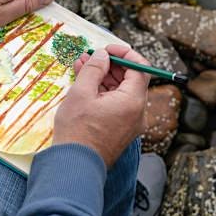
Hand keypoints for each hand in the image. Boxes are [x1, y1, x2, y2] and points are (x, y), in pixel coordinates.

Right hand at [53, 45, 150, 166]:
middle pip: (131, 80)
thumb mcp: (81, 92)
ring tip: (81, 69)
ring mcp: (130, 124)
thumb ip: (94, 69)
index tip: (106, 49)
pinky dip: (104, 94)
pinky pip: (117, 106)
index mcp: (133, 101)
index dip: (124, 53)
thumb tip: (102, 55)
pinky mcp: (120, 132)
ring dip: (104, 79)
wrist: (75, 166)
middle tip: (89, 57)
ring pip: (121, 93)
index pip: (140, 67)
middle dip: (110, 65)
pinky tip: (85, 87)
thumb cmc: (77, 131)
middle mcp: (137, 113)